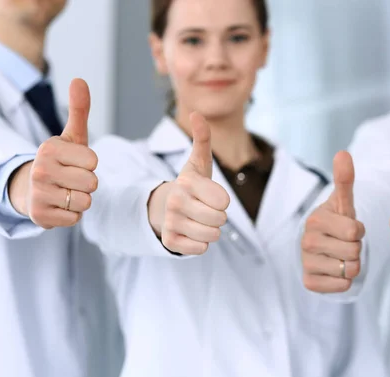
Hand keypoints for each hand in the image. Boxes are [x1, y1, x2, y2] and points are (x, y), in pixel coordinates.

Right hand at [9, 78, 98, 228]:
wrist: (31, 190)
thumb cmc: (60, 161)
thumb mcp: (71, 137)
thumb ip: (79, 110)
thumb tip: (79, 80)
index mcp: (49, 149)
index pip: (93, 161)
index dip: (89, 163)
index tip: (74, 162)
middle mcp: (40, 170)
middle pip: (92, 183)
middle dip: (86, 183)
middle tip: (70, 179)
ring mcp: (38, 195)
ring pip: (85, 202)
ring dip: (80, 199)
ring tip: (65, 192)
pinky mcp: (39, 217)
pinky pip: (76, 218)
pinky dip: (72, 214)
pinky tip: (59, 205)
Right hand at [148, 112, 229, 254]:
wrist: (164, 208)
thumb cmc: (190, 186)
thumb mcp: (198, 163)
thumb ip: (202, 139)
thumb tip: (197, 113)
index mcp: (187, 182)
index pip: (224, 201)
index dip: (222, 201)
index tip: (210, 196)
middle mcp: (176, 201)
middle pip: (220, 220)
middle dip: (218, 217)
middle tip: (205, 210)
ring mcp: (171, 222)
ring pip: (212, 236)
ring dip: (210, 231)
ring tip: (198, 221)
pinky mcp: (170, 241)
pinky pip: (201, 249)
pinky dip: (200, 244)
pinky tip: (191, 233)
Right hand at [301, 151, 364, 292]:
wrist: (321, 249)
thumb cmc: (336, 224)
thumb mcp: (343, 203)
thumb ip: (344, 180)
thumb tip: (343, 153)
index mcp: (315, 220)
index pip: (355, 231)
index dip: (358, 231)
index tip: (348, 229)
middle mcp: (306, 241)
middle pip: (354, 252)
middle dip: (356, 249)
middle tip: (344, 244)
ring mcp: (306, 263)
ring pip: (350, 270)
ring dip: (353, 265)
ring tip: (341, 256)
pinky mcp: (309, 282)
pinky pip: (342, 286)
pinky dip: (344, 280)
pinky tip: (335, 270)